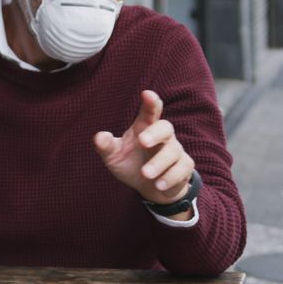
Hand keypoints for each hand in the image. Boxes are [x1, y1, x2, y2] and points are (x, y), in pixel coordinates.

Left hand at [94, 90, 195, 216]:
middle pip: (165, 127)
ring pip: (173, 151)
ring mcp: (175, 150)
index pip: (150, 111)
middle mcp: (163, 136)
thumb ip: (106, 146)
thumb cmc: (131, 164)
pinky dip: (171, 177)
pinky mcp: (184, 166)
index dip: (151, 102)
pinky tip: (159, 185)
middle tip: (142, 141)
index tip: (147, 94)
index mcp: (145, 127)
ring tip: (146, 174)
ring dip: (159, 163)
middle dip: (155, 133)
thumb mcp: (114, 156)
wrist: (151, 188)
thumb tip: (98, 137)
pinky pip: (182, 168)